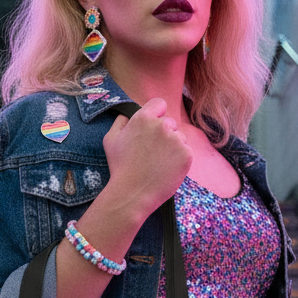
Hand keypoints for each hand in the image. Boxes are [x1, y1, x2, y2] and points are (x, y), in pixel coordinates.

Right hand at [102, 97, 191, 217]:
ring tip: (159, 163)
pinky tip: (167, 169)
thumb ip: (120, 122)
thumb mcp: (111, 140)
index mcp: (144, 118)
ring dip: (173, 146)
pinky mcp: (186, 154)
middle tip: (152, 152)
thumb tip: (127, 116)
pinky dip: (179, 159)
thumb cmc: (120, 167)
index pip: (159, 104)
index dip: (156, 114)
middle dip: (163, 134)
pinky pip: (186, 151)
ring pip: (179, 137)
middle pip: (170, 122)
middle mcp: (162, 125)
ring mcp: (176, 140)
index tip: (153, 127)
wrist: (132, 193)